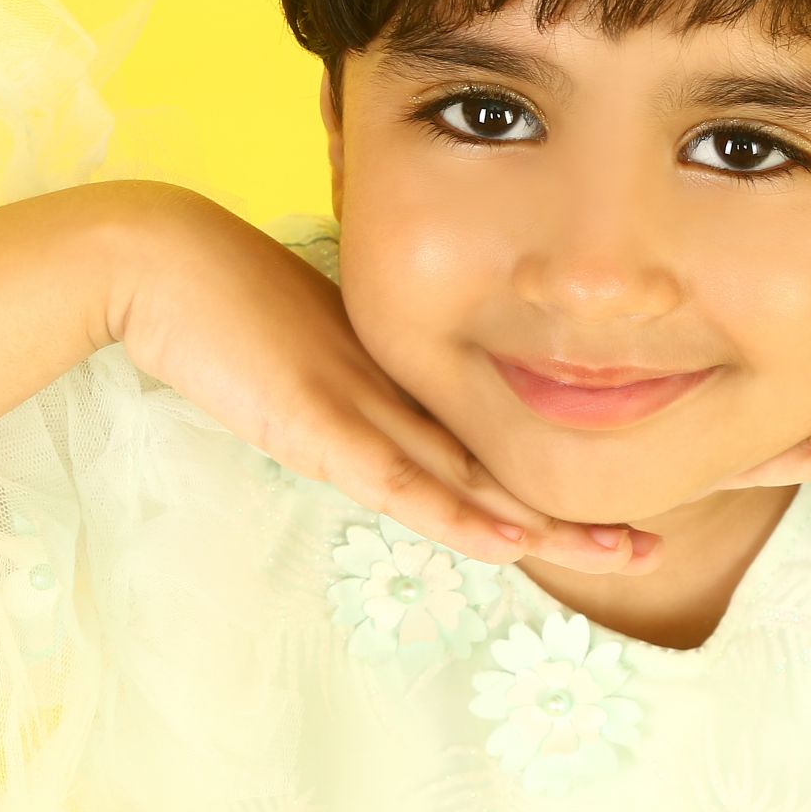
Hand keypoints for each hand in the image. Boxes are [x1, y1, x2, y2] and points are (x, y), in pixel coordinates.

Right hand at [95, 184, 654, 575]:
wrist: (160, 258)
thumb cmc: (219, 306)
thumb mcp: (295, 368)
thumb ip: (333, 401)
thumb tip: (356, 434)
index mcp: (392, 385)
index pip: (482, 449)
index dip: (543, 486)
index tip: (601, 518)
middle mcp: (394, 397)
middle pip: (498, 471)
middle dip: (574, 517)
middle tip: (651, 547)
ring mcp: (362, 407)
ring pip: (471, 483)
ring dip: (547, 526)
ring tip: (621, 553)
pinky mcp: (320, 424)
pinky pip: (401, 484)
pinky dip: (459, 517)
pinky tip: (512, 542)